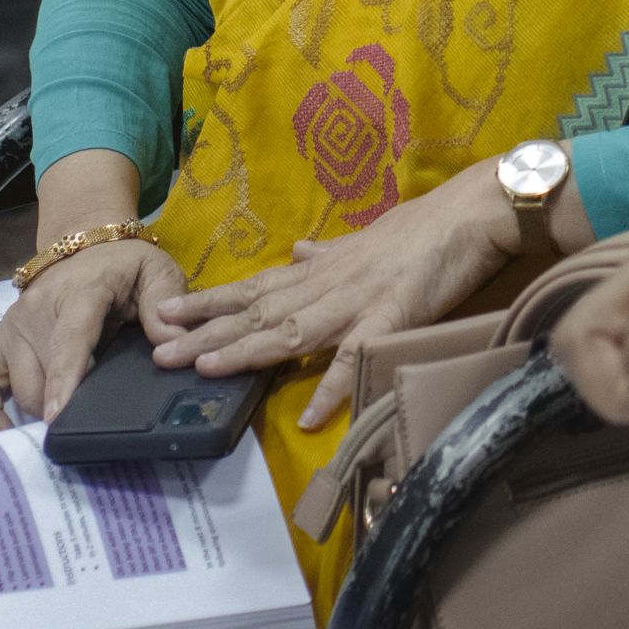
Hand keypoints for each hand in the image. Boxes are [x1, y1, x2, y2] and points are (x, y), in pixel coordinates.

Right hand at [0, 238, 190, 430]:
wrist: (83, 242)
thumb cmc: (123, 265)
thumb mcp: (154, 271)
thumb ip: (164, 302)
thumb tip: (173, 343)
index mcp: (77, 294)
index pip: (68, 341)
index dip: (62, 378)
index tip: (58, 414)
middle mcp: (36, 312)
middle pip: (40, 377)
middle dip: (61, 411)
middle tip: (88, 434)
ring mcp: (12, 328)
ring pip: (19, 388)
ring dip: (39, 413)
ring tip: (63, 435)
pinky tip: (4, 435)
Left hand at [145, 164, 523, 427]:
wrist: (470, 213)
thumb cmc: (423, 228)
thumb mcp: (365, 239)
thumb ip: (329, 252)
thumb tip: (299, 250)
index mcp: (320, 269)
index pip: (254, 287)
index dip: (209, 302)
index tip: (167, 313)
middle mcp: (327, 284)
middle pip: (257, 312)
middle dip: (207, 333)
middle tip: (158, 352)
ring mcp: (357, 301)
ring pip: (291, 329)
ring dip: (247, 351)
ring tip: (206, 369)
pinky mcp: (393, 317)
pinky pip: (357, 358)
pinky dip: (332, 387)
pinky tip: (308, 415)